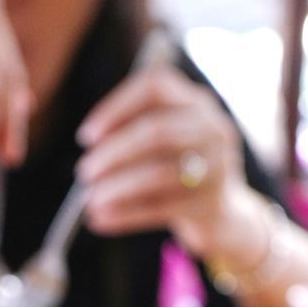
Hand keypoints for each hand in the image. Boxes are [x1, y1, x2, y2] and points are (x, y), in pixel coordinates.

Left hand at [76, 66, 256, 258]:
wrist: (224, 216)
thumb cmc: (180, 173)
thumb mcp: (164, 144)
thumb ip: (133, 134)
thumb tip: (91, 146)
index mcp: (196, 102)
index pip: (156, 86)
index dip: (116, 107)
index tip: (86, 135)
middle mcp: (212, 128)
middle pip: (156, 131)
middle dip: (113, 152)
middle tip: (84, 172)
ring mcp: (218, 166)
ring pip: (158, 173)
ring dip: (116, 188)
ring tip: (89, 202)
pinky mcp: (211, 204)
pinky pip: (161, 209)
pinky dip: (125, 215)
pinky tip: (101, 220)